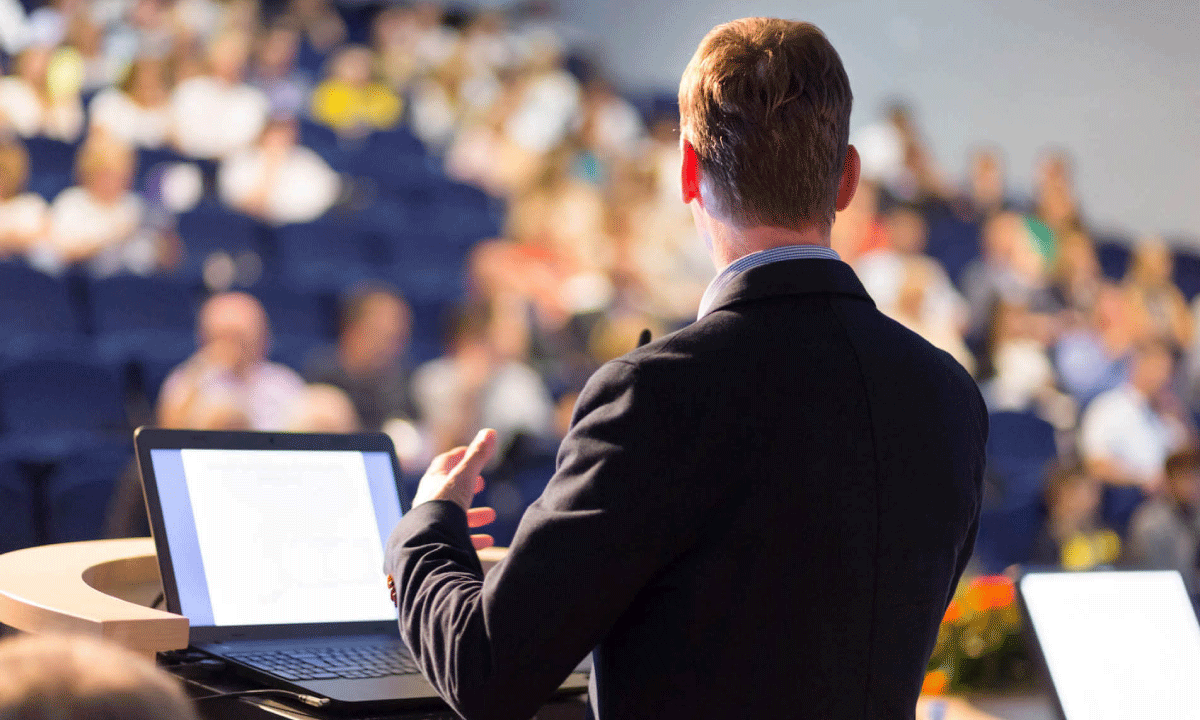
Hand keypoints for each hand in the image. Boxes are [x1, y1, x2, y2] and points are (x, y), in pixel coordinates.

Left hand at [413, 429, 498, 549]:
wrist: (429, 540)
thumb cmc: (444, 505)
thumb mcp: (464, 476)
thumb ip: (477, 456)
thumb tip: (490, 432)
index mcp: (433, 482)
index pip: (443, 463)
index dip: (458, 456)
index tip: (470, 453)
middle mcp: (430, 501)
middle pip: (450, 489)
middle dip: (469, 486)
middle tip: (482, 484)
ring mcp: (433, 522)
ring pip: (455, 514)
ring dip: (474, 514)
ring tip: (490, 515)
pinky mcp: (439, 540)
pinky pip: (458, 537)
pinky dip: (475, 537)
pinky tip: (487, 540)